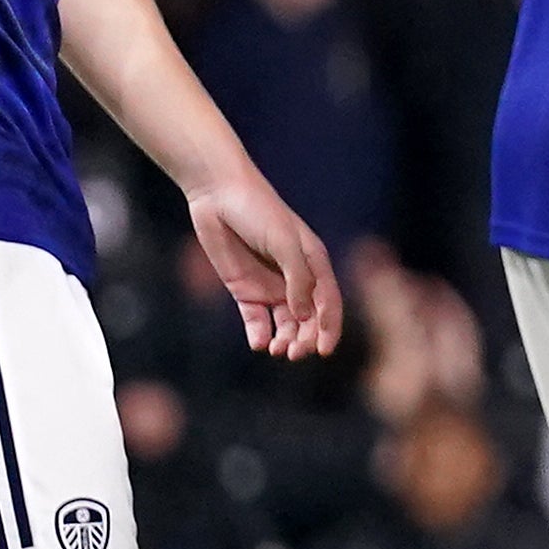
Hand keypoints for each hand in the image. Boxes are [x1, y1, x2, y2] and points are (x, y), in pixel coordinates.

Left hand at [189, 175, 345, 360]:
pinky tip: (259, 343)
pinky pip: (256, 319)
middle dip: (305, 339)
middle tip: (295, 353)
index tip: (324, 350)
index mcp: (313, 263)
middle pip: (308, 319)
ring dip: (285, 339)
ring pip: (284, 323)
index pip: (328, 302)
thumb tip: (305, 316)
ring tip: (277, 349)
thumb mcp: (286, 243)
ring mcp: (269, 285)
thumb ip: (298, 279)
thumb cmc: (259, 212)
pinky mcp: (244, 289)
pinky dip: (259, 334)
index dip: (329, 328)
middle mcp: (295, 278)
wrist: (218, 194)